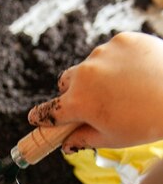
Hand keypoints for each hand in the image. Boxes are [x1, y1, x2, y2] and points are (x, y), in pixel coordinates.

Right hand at [28, 32, 162, 151]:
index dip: (41, 117)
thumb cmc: (148, 122)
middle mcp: (85, 75)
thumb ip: (82, 140)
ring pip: (89, 67)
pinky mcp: (122, 40)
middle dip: (73, 94)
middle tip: (93, 104)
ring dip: (97, 77)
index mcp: (78, 103)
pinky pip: (110, 52)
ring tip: (124, 89)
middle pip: (65, 84)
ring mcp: (103, 54)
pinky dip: (117, 63)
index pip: (48, 111)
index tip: (34, 118)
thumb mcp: (112, 139)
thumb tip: (67, 143)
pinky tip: (135, 74)